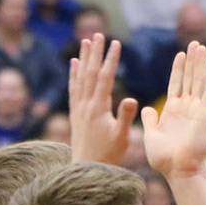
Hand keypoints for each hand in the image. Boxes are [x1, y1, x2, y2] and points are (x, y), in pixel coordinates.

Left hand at [68, 34, 138, 165]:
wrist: (87, 170)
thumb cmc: (108, 155)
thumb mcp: (121, 138)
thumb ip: (125, 117)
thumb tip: (132, 99)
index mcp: (98, 108)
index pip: (105, 78)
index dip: (111, 59)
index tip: (116, 43)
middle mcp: (85, 105)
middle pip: (90, 73)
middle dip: (95, 53)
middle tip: (99, 34)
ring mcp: (78, 109)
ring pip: (80, 78)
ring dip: (83, 59)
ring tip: (86, 42)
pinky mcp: (75, 114)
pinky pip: (73, 89)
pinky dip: (73, 74)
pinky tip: (73, 64)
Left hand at [141, 42, 205, 178]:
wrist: (178, 171)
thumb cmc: (164, 159)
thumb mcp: (151, 136)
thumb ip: (150, 120)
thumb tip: (146, 108)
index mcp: (172, 111)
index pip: (176, 84)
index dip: (178, 68)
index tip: (181, 54)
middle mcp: (186, 108)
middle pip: (189, 78)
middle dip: (192, 61)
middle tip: (195, 43)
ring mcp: (196, 110)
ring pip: (199, 81)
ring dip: (200, 64)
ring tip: (201, 47)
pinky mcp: (204, 115)